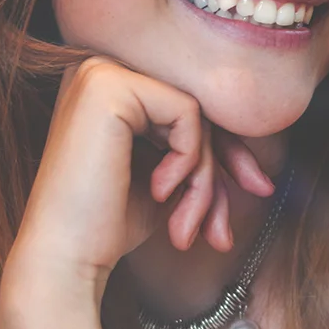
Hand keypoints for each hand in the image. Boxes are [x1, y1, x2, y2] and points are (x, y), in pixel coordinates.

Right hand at [5, 57, 274, 292]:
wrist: (63, 260)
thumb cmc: (108, 225)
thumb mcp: (167, 179)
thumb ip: (201, 154)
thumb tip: (265, 175)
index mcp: (107, 85)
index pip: (184, 107)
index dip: (222, 153)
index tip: (249, 196)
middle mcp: (99, 67)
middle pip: (193, 108)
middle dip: (216, 172)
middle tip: (218, 233)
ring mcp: (100, 72)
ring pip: (194, 112)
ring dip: (203, 177)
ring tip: (186, 225)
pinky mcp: (108, 86)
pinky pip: (187, 112)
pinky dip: (189, 160)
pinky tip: (160, 191)